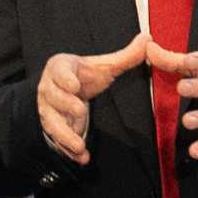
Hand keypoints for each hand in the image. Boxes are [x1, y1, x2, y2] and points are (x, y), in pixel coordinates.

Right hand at [37, 32, 147, 165]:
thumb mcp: (104, 66)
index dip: (65, 78)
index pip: (59, 71)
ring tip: (79, 145)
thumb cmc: (84, 75)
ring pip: (52, 122)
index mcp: (61, 68)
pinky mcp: (53, 126)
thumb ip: (126, 56)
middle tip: (80, 110)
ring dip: (65, 135)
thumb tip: (148, 39)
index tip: (74, 85)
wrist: (64, 89)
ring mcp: (49, 109)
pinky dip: (68, 150)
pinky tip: (82, 158)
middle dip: (65, 104)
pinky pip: (58, 140)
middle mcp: (50, 88)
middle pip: (53, 96)